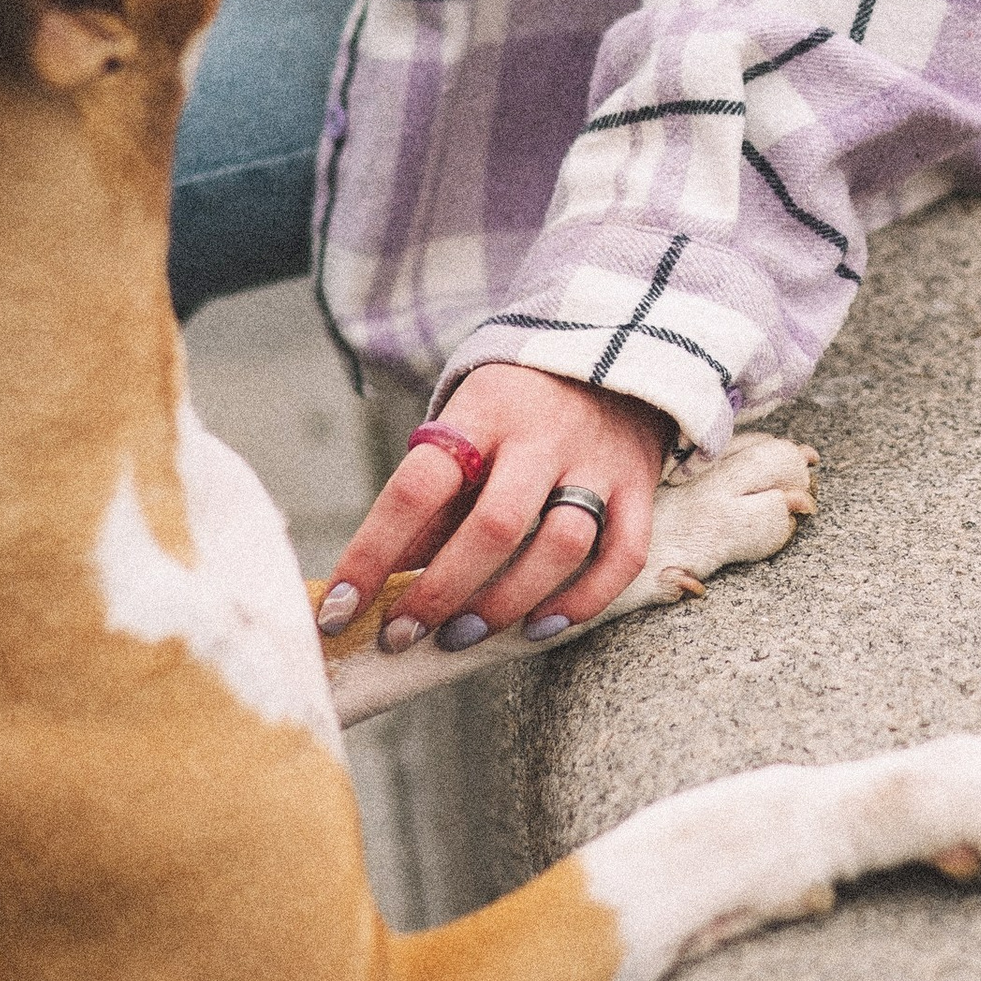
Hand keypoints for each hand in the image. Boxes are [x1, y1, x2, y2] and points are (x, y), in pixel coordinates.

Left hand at [316, 366, 667, 661]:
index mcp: (483, 412)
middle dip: (440, 592)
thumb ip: (433, 498)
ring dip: (506, 603)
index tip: (340, 608)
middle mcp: (542, 435)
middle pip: (494, 526)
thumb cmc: (516, 406)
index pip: (418, 487)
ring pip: (561, 544)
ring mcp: (597, 460)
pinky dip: (584, 600)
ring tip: (461, 635)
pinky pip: (623, 555)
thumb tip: (383, 577)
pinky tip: (541, 626)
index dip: (373, 553)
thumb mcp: (464, 427)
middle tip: (401, 635)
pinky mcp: (639, 484)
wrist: (614, 345)